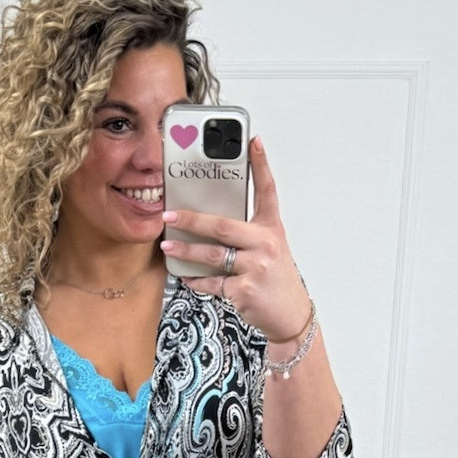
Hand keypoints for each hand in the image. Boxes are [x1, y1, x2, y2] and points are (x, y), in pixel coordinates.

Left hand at [160, 136, 311, 344]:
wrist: (290, 316)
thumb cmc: (276, 280)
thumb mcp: (270, 249)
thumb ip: (247, 234)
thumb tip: (209, 223)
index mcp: (272, 229)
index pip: (267, 190)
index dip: (261, 164)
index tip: (252, 141)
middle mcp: (265, 244)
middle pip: (222, 225)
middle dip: (191, 220)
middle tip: (169, 215)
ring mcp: (254, 268)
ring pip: (211, 255)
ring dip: (185, 251)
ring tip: (167, 247)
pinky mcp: (244, 290)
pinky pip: (212, 282)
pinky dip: (197, 281)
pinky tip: (187, 277)